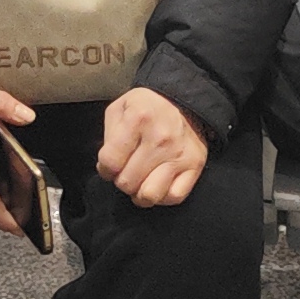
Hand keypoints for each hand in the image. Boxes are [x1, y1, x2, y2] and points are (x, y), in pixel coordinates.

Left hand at [96, 84, 210, 207]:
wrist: (183, 101)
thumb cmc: (146, 107)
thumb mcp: (120, 108)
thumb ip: (109, 136)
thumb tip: (107, 167)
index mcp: (138, 118)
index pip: (110, 162)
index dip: (104, 169)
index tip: (109, 166)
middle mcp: (160, 138)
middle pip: (128, 182)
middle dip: (121, 180)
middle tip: (126, 171)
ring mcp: (179, 154)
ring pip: (150, 195)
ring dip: (140, 194)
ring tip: (140, 182)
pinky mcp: (194, 165)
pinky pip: (174, 197)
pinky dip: (162, 197)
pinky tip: (157, 185)